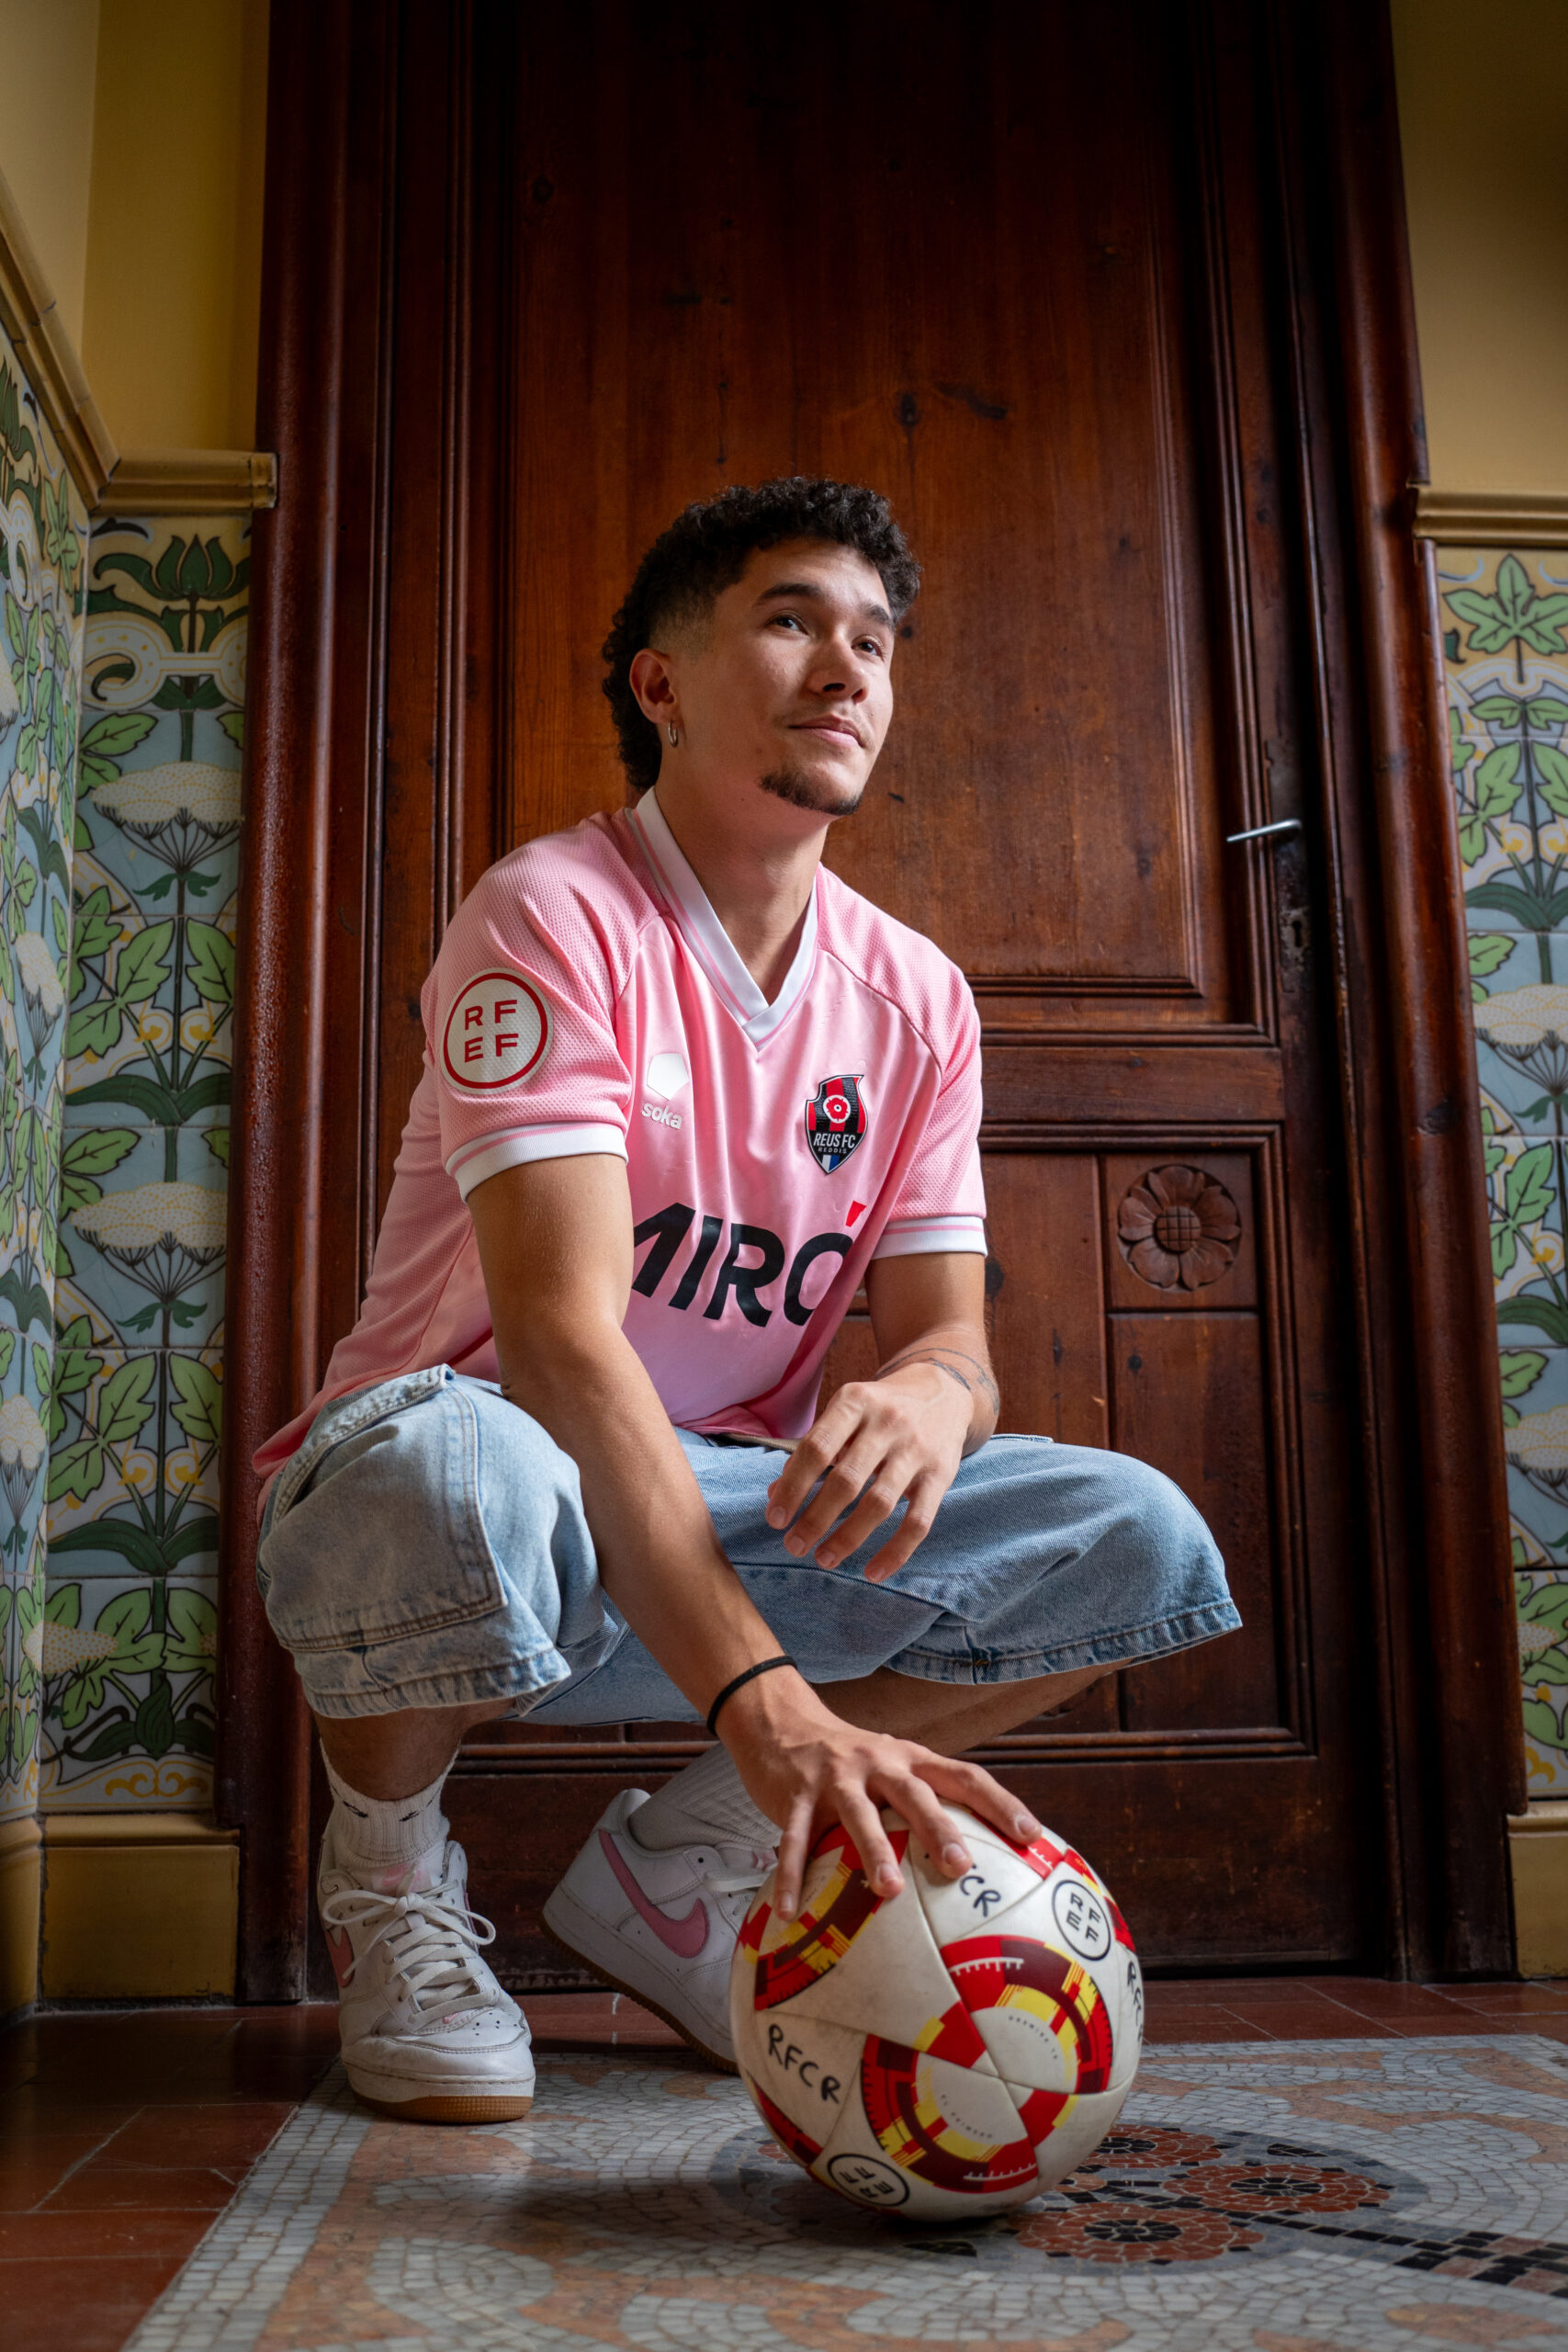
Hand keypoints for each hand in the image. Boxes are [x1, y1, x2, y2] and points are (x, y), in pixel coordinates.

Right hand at [722, 1668, 1041, 1918]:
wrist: (782, 1723)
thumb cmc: (850, 1761)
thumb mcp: (892, 1766)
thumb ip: (923, 1802)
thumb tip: (973, 1864)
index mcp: (909, 1759)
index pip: (963, 1776)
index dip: (999, 1802)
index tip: (1030, 1835)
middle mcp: (877, 1763)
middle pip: (914, 1794)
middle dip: (938, 1829)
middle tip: (960, 1866)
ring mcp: (835, 1779)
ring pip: (858, 1815)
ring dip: (873, 1852)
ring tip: (890, 1891)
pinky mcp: (796, 1796)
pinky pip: (794, 1841)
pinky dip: (792, 1877)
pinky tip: (790, 1912)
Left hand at [764, 1360, 971, 1581]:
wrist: (944, 1392)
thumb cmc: (878, 1410)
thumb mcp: (845, 1413)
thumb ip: (812, 1450)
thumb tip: (774, 1495)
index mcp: (855, 1402)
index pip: (816, 1448)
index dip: (792, 1486)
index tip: (775, 1518)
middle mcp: (887, 1423)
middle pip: (846, 1480)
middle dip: (815, 1519)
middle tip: (794, 1545)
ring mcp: (917, 1450)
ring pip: (880, 1504)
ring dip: (848, 1538)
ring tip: (823, 1559)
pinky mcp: (941, 1475)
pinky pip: (919, 1521)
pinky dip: (895, 1552)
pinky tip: (872, 1572)